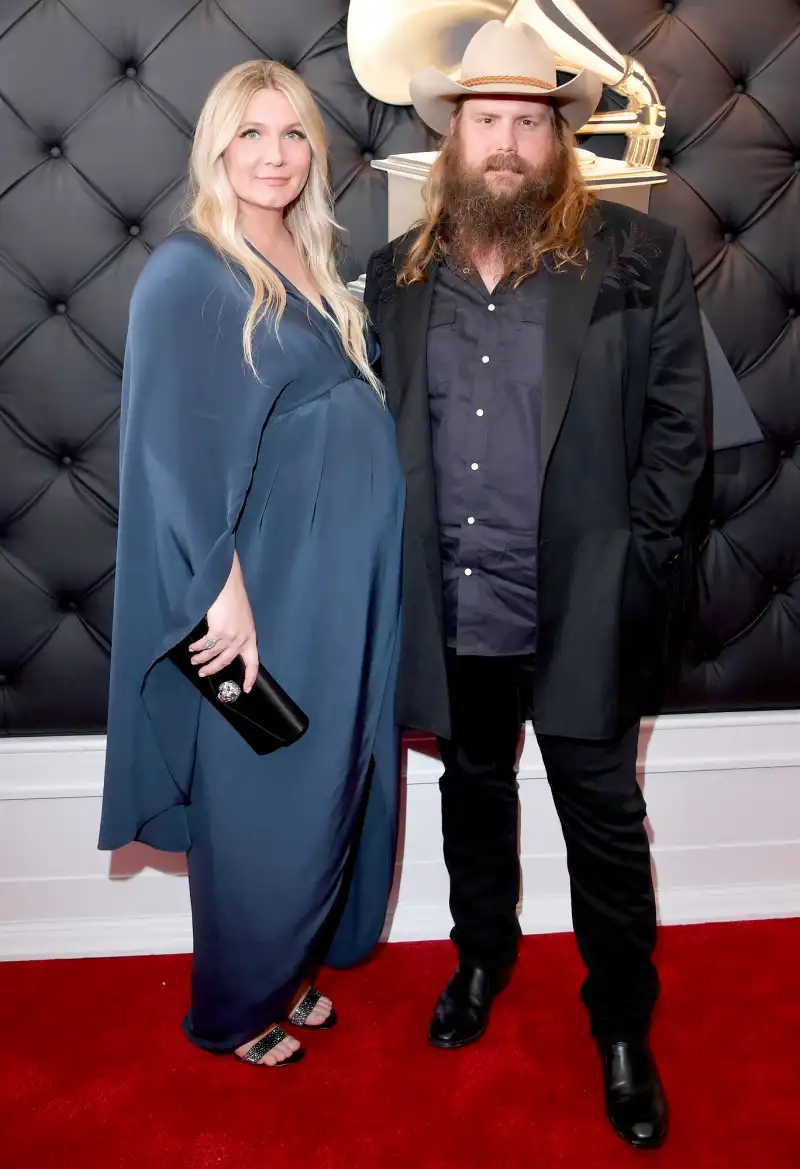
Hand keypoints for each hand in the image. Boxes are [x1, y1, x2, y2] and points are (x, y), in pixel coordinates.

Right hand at [188, 553, 258, 692]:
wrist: (227, 584)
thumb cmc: (234, 598)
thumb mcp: (242, 618)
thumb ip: (238, 633)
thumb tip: (228, 644)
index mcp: (251, 636)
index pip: (253, 661)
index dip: (250, 677)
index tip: (247, 689)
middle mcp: (242, 638)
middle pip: (227, 661)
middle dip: (213, 669)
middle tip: (202, 673)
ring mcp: (230, 636)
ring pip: (213, 654)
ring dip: (201, 659)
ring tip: (194, 660)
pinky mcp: (219, 631)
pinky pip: (205, 645)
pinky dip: (197, 648)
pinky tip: (192, 649)